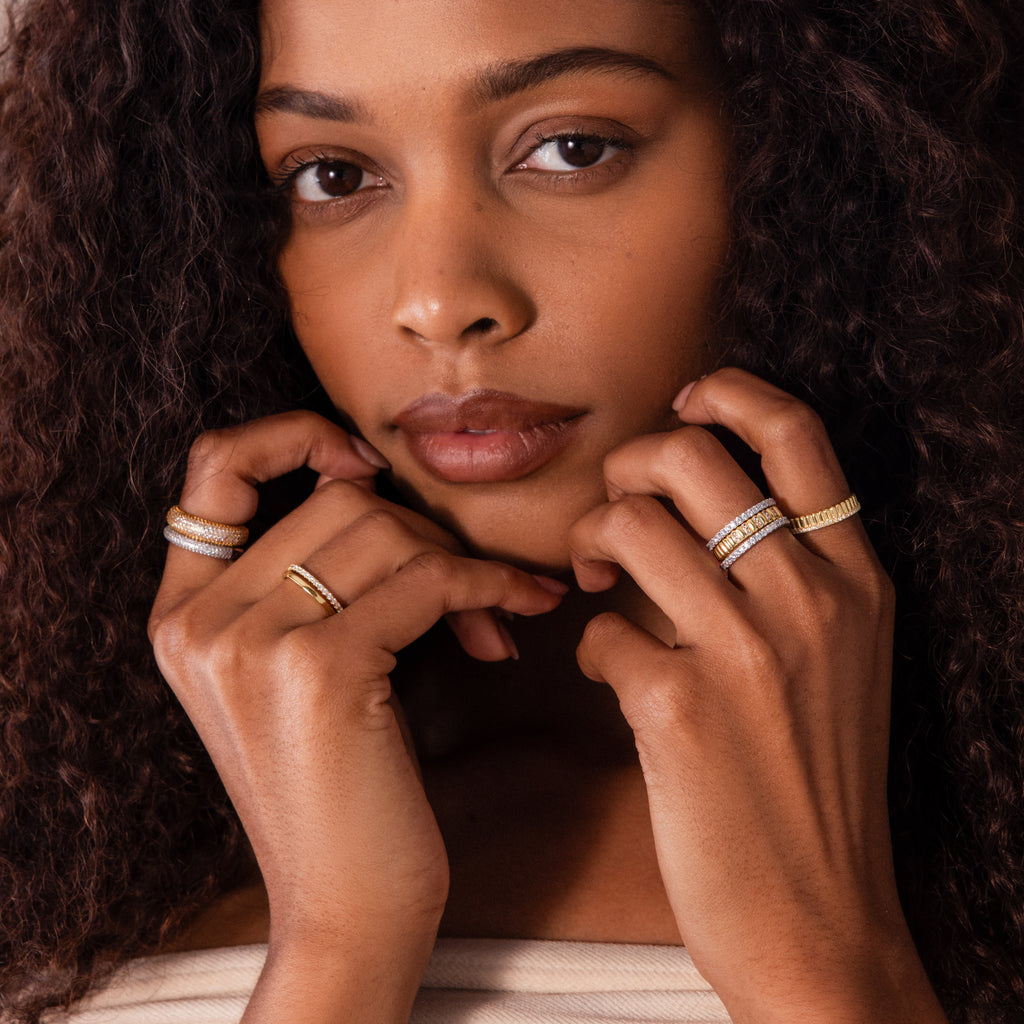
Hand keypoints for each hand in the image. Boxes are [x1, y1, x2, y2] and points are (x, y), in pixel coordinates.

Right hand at [148, 411, 564, 1020]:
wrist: (345, 907)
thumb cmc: (344, 786)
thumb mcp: (300, 672)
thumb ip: (310, 582)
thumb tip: (390, 492)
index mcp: (183, 614)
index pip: (214, 468)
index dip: (291, 437)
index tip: (364, 466)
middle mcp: (200, 619)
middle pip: (340, 502)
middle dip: (425, 532)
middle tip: (472, 586)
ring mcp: (249, 641)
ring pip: (387, 530)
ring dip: (463, 562)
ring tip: (499, 612)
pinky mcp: (316, 668)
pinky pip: (428, 579)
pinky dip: (489, 587)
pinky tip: (518, 617)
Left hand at [568, 369, 945, 1022]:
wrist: (819, 920)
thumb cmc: (815, 783)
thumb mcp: (838, 663)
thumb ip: (784, 580)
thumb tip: (682, 517)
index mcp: (856, 579)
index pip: (794, 434)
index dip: (726, 394)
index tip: (683, 401)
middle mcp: (810, 599)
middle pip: (690, 458)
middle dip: (629, 468)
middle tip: (616, 515)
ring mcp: (747, 650)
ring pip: (631, 525)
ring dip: (592, 545)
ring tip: (595, 583)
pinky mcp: (680, 709)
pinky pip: (601, 629)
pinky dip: (592, 644)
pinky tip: (613, 676)